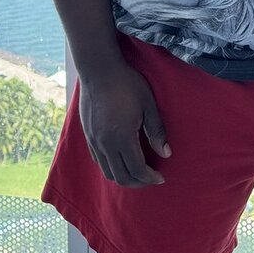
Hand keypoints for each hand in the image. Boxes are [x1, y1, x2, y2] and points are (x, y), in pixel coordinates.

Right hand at [79, 59, 170, 187]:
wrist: (99, 70)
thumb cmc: (127, 84)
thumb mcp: (148, 105)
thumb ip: (157, 131)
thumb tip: (166, 154)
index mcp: (122, 137)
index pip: (136, 169)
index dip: (150, 178)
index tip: (161, 178)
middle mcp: (105, 144)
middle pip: (121, 176)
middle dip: (138, 182)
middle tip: (151, 179)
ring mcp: (94, 141)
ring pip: (107, 172)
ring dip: (124, 177)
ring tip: (138, 174)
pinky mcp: (88, 136)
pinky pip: (99, 161)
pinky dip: (112, 168)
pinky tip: (122, 161)